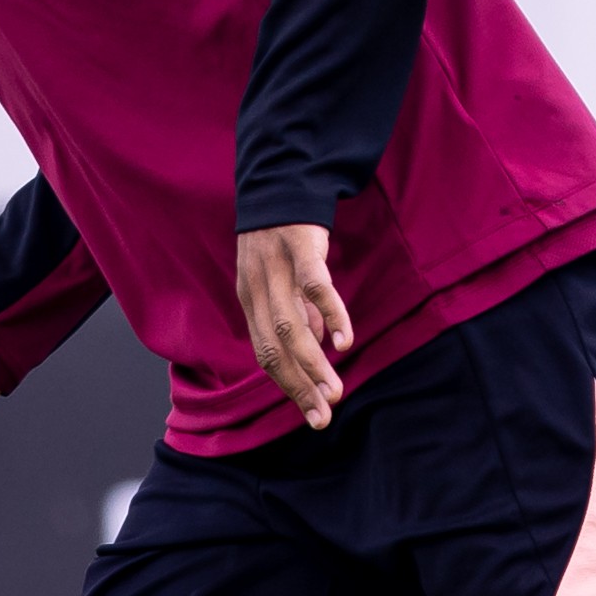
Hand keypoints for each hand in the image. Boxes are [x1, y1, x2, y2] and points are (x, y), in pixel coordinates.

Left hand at [236, 223, 352, 429]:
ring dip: (313, 363)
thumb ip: (300, 314)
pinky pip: (314, 285)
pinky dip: (329, 315)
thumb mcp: (283, 280)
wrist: (280, 179)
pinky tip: (344, 342)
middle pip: (274, 347)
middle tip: (322, 417)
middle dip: (298, 386)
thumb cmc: (284, 238)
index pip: (265, 353)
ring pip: (291, 326)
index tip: (312, 415)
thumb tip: (319, 347)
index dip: (288, 386)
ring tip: (334, 391)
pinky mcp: (300, 245)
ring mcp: (276, 266)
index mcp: (251, 299)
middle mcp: (257, 287)